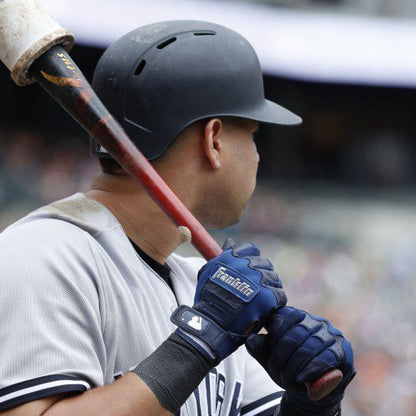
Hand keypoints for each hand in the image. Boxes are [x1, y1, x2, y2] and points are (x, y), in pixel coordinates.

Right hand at [171, 239, 286, 363]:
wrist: (212, 323)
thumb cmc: (208, 298)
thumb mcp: (210, 271)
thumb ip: (222, 255)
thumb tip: (229, 241)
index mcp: (233, 256)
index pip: (251, 248)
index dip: (252, 259)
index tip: (248, 270)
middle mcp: (247, 264)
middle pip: (265, 263)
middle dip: (262, 275)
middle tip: (256, 289)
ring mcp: (258, 280)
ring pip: (274, 279)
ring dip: (270, 288)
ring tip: (260, 301)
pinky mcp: (268, 296)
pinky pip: (280, 295)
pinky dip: (275, 302)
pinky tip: (266, 309)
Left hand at [246, 306, 355, 413]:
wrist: (310, 389)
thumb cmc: (288, 366)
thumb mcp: (269, 356)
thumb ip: (258, 345)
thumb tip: (249, 338)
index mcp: (296, 316)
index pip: (285, 316)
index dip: (275, 333)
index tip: (268, 348)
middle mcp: (315, 321)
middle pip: (296, 333)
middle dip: (282, 353)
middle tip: (274, 368)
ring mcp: (330, 334)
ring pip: (311, 346)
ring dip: (295, 364)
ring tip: (285, 377)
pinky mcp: (342, 350)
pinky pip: (326, 357)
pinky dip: (311, 368)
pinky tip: (300, 378)